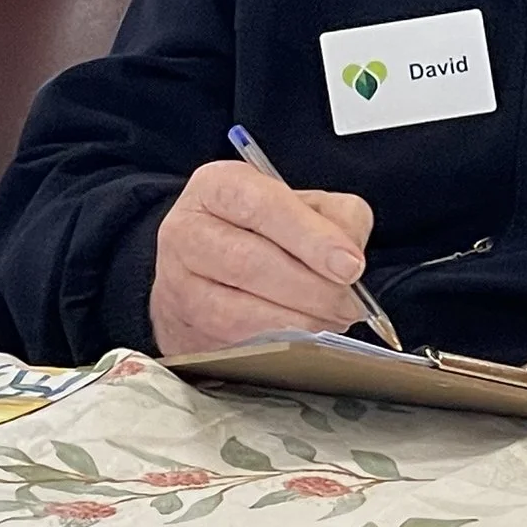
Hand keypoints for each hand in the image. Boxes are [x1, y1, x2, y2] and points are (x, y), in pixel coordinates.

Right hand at [150, 160, 375, 355]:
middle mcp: (186, 229)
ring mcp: (176, 281)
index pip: (263, 206)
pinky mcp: (180, 325)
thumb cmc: (264, 231)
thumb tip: (349, 258)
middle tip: (349, 302)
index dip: (311, 237)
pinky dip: (277, 340)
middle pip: (250, 262)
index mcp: (217, 186)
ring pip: (239, 309)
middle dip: (312, 288)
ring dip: (298, 320)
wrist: (209, 269)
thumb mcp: (305, 206)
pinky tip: (305, 335)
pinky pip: (233, 339)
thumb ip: (337, 218)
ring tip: (333, 319)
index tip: (350, 265)